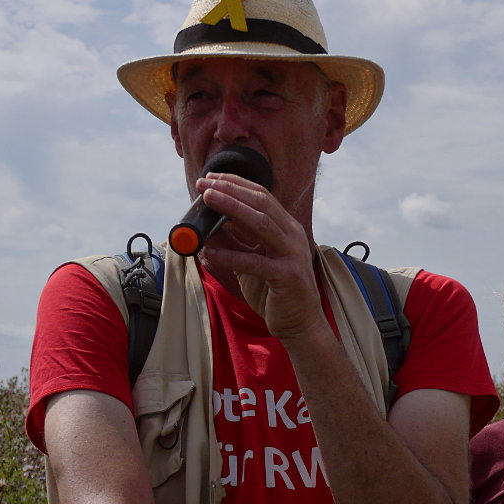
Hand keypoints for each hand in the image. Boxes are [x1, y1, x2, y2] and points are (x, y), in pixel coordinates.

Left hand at [195, 172, 327, 342]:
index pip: (261, 196)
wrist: (299, 324)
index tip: (210, 178)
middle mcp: (293, 235)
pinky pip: (254, 262)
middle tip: (204, 184)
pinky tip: (209, 253)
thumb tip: (207, 227)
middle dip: (231, 190)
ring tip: (207, 201)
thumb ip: (234, 243)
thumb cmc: (275, 293)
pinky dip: (229, 255)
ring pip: (261, 223)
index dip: (235, 184)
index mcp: (286, 228)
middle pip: (261, 202)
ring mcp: (293, 254)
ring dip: (231, 208)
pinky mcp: (288, 276)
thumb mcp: (250, 262)